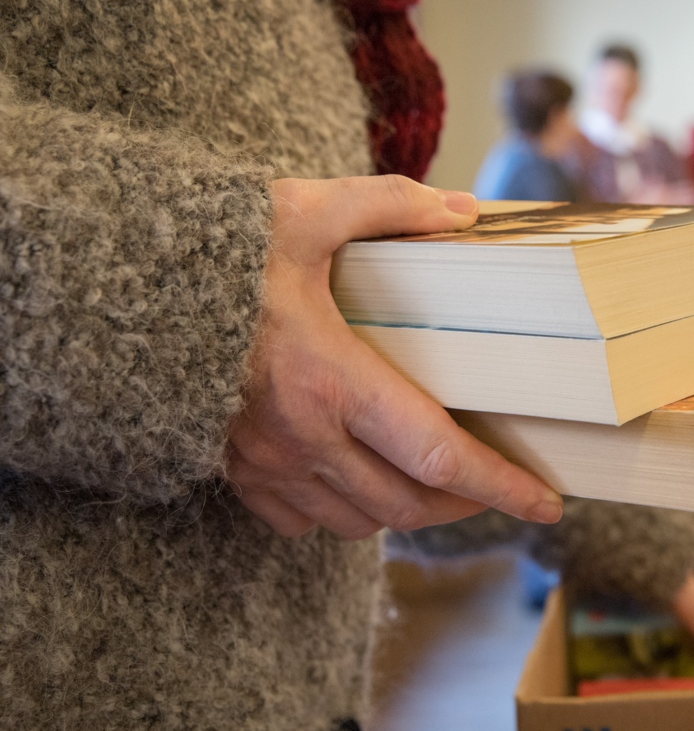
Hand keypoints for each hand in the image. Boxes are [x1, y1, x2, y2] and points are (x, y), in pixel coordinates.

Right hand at [227, 176, 564, 539]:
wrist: (107, 286)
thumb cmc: (212, 251)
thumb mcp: (303, 210)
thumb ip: (387, 206)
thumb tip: (463, 214)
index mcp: (332, 378)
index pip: (438, 455)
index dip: (500, 486)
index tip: (549, 504)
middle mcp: (302, 436)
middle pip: (407, 505)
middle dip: (462, 506)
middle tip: (494, 486)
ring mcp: (264, 462)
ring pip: (357, 523)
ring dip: (403, 510)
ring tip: (430, 480)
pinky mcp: (231, 471)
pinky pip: (297, 523)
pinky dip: (337, 514)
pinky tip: (353, 480)